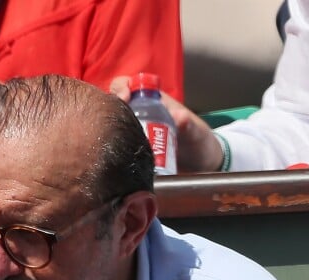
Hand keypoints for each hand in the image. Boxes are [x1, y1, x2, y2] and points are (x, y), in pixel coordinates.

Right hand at [109, 76, 223, 172]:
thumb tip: (179, 116)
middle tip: (114, 124)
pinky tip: (114, 157)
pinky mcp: (132, 152)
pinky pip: (116, 147)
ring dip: (107, 131)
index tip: (124, 98)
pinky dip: (111, 149)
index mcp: (153, 102)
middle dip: (109, 111)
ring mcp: (134, 133)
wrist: (201, 165)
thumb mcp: (196, 133)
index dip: (120, 87)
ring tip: (112, 142)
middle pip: (113, 106)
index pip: (127, 85)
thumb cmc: (199, 142)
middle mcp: (139, 115)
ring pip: (111, 126)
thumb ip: (189, 125)